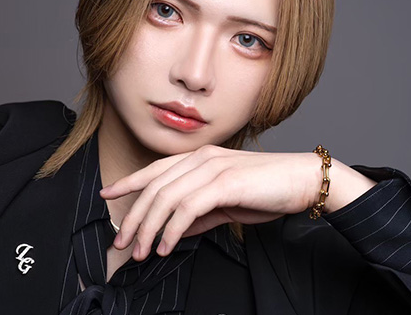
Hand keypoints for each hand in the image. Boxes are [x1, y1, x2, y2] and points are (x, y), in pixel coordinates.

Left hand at [99, 145, 325, 260]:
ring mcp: (211, 168)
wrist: (300, 181)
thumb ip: (200, 213)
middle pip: (154, 187)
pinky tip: (165, 247)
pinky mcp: (223, 183)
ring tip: (139, 252)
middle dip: (133, 217)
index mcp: (199, 158)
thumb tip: (176, 230)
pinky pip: (187, 209)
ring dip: (148, 228)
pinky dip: (172, 230)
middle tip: (120, 243)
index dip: (129, 182)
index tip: (109, 195)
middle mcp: (201, 158)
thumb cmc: (266, 189)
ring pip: (165, 198)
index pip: (155, 169)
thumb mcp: (226, 202)